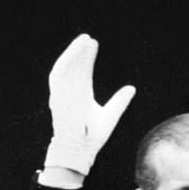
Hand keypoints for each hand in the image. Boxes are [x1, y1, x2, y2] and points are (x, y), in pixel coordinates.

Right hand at [44, 34, 135, 174]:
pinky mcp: (56, 99)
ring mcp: (62, 95)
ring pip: (65, 68)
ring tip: (83, 41)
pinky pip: (58, 77)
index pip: (83, 71)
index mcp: (81, 95)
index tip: (94, 43)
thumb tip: (131, 88)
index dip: (87, 57)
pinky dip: (64, 64)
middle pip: (74, 66)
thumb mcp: (110, 116)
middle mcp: (70, 93)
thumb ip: (119, 102)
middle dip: (80, 52)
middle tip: (89, 38)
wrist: (80, 150)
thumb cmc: (93, 137)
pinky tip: (73, 53)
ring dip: (72, 53)